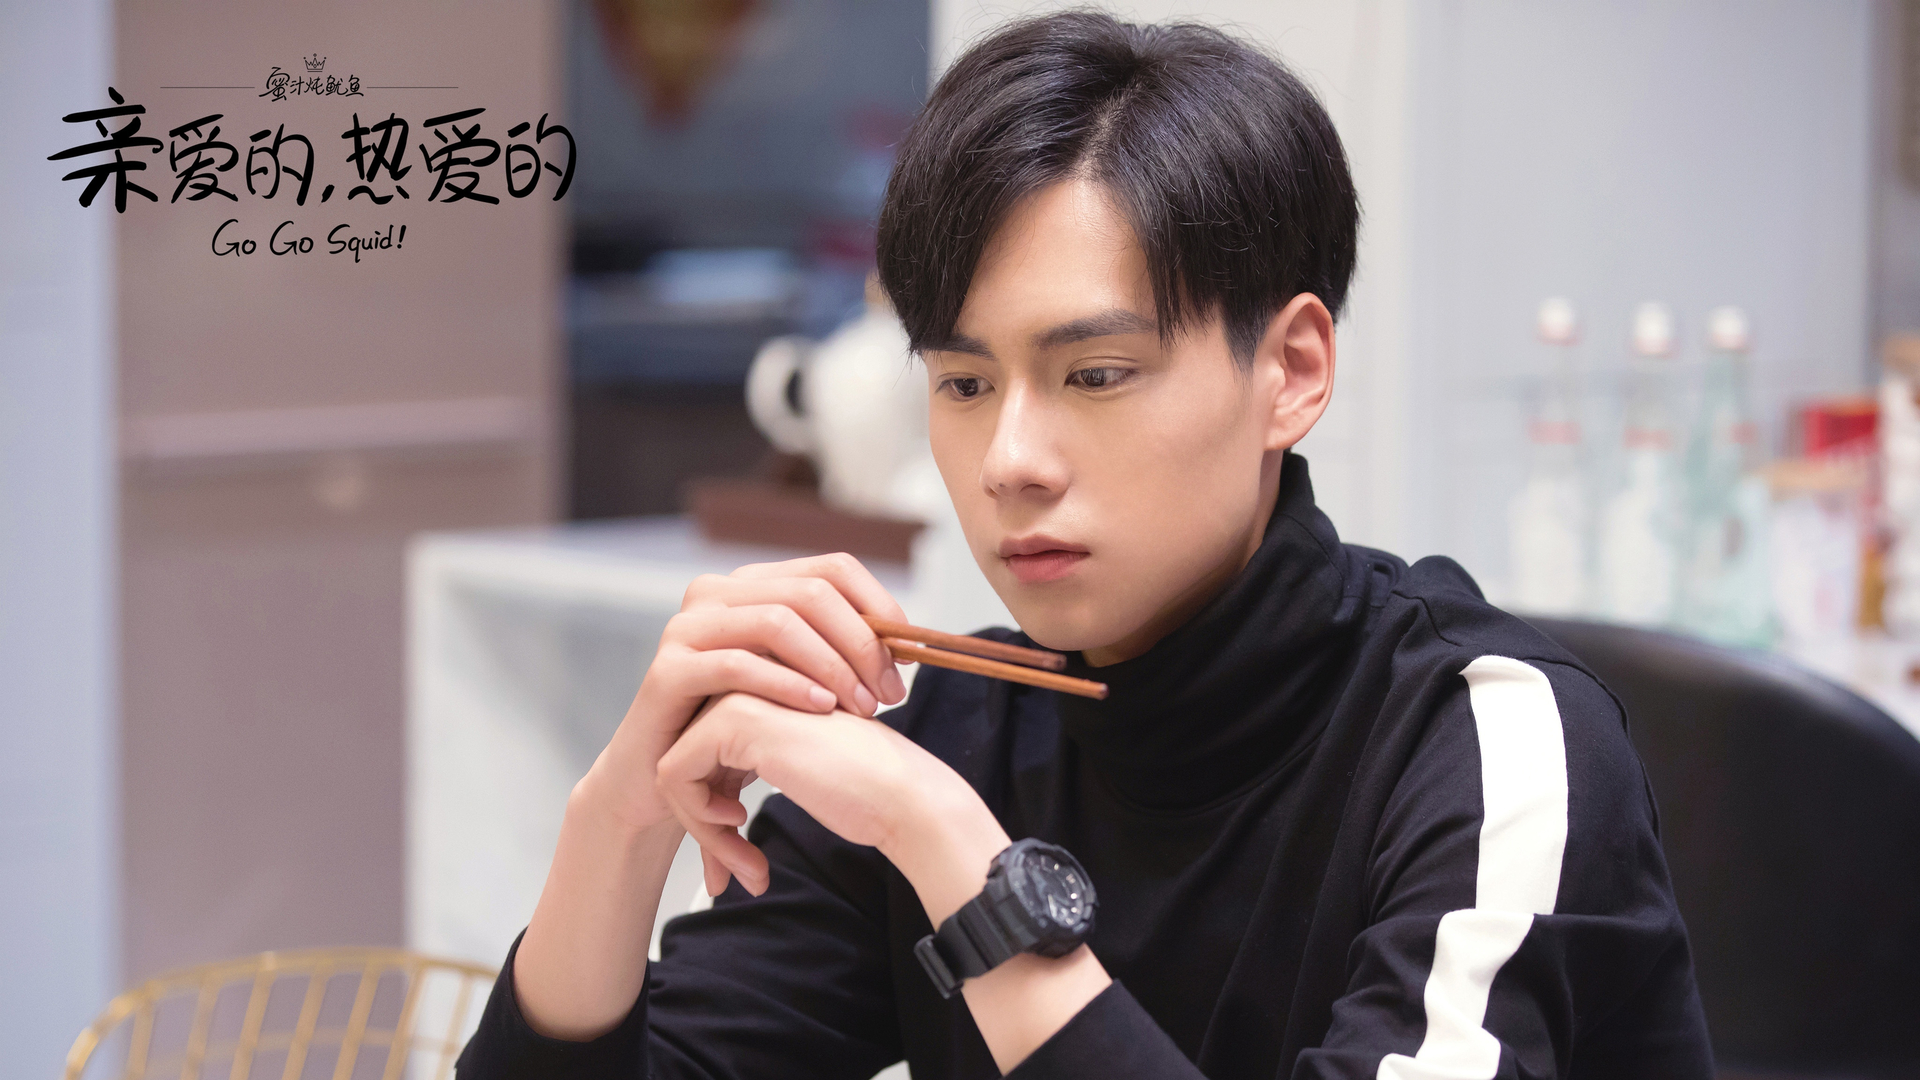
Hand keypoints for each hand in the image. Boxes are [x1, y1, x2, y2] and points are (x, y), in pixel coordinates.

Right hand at [573, 553, 909, 839]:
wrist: (667, 781)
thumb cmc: (740, 730)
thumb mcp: (794, 681)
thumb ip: (835, 650)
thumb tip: (904, 638)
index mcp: (751, 584)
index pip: (832, 568)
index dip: (880, 606)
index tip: (910, 657)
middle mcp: (715, 593)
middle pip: (811, 593)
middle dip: (862, 643)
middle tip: (890, 694)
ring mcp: (686, 627)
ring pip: (777, 622)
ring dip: (831, 665)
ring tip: (862, 708)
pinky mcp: (666, 670)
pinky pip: (737, 665)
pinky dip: (787, 685)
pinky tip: (821, 710)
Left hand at [657, 691, 1001, 898]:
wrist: (902, 794)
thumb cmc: (866, 792)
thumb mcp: (794, 777)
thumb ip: (745, 779)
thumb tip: (710, 832)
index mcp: (766, 694)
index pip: (706, 758)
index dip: (715, 816)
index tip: (742, 859)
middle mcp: (749, 685)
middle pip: (687, 762)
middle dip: (705, 828)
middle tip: (738, 873)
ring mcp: (740, 694)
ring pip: (675, 769)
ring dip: (702, 831)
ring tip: (744, 866)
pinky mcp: (732, 718)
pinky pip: (674, 774)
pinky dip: (698, 818)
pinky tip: (739, 828)